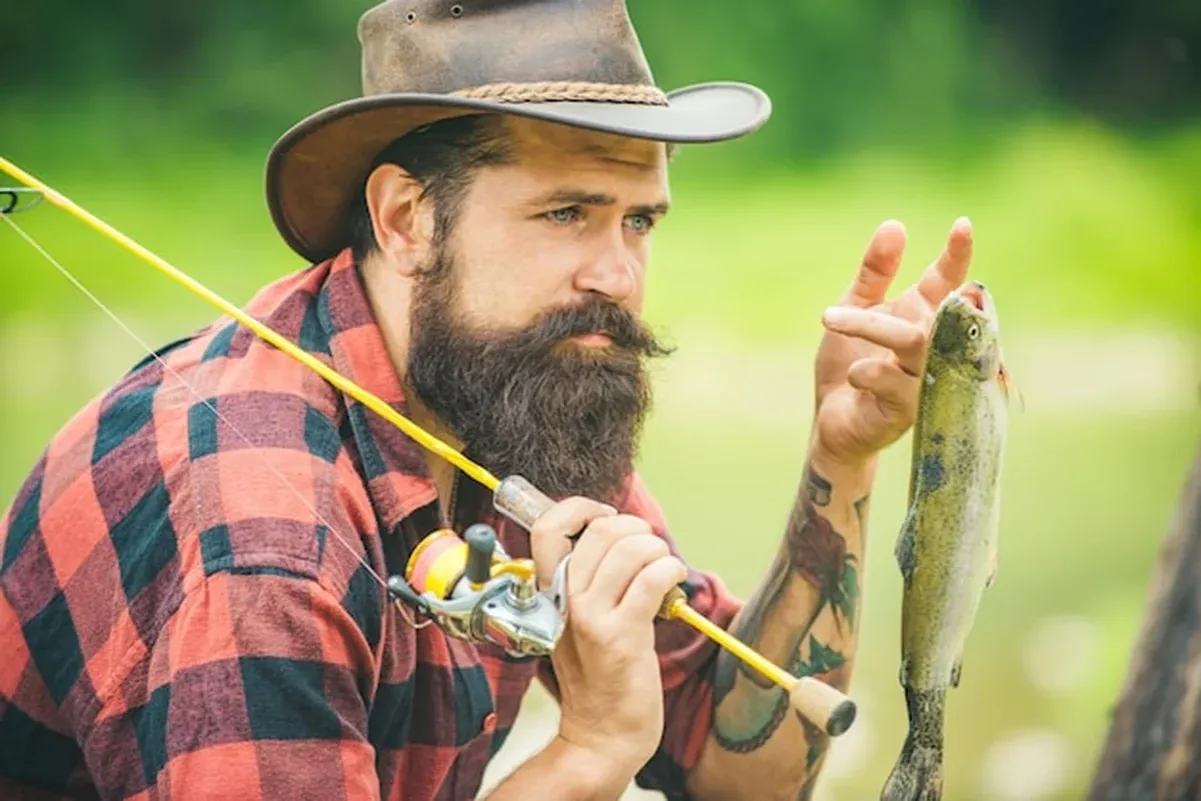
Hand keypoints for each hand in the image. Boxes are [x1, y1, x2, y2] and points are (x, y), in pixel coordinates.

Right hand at [529, 498, 687, 785]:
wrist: (602, 735)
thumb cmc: (598, 675)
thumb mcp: (575, 621)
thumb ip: (584, 581)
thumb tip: (616, 534)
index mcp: (547, 593)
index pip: (544, 528)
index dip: (578, 509)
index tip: (605, 516)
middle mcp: (563, 601)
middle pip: (598, 531)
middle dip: (634, 527)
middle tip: (649, 547)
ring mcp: (590, 619)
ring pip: (629, 549)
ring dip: (657, 549)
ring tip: (664, 567)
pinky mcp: (621, 638)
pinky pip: (651, 580)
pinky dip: (670, 570)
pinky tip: (674, 582)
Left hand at [812, 218, 973, 466]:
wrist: (833, 420)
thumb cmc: (848, 362)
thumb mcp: (854, 310)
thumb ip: (874, 273)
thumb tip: (895, 225)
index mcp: (920, 317)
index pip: (946, 283)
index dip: (956, 256)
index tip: (963, 224)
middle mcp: (931, 347)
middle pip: (928, 317)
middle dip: (877, 315)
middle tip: (828, 315)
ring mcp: (925, 380)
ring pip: (913, 346)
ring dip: (869, 333)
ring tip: (828, 329)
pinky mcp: (911, 411)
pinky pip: (897, 385)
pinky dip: (871, 373)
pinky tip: (853, 374)